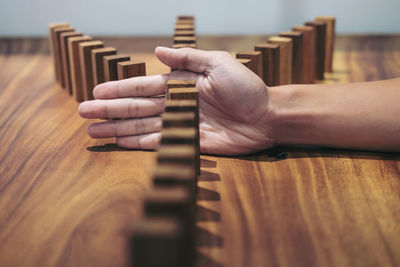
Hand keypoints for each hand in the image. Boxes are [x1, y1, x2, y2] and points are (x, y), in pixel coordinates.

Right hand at [78, 47, 275, 154]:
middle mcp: (176, 105)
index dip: (119, 90)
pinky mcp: (188, 143)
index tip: (96, 91)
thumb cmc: (246, 87)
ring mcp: (180, 125)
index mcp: (181, 84)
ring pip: (141, 126)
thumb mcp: (218, 64)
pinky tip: (120, 142)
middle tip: (83, 112)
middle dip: (109, 110)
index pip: (143, 87)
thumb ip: (188, 59)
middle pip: (135, 108)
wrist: (267, 116)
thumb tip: (156, 51)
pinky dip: (138, 144)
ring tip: (93, 131)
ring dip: (117, 129)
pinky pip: (158, 143)